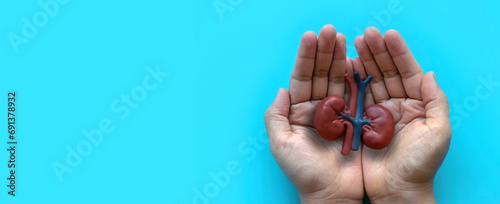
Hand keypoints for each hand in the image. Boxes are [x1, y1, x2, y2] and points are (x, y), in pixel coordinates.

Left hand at [264, 25, 363, 202]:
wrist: (332, 193)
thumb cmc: (304, 173)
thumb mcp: (281, 144)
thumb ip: (276, 116)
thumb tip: (281, 90)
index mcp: (298, 112)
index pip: (302, 78)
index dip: (306, 57)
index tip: (311, 36)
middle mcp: (317, 108)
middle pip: (321, 74)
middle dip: (325, 52)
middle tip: (330, 30)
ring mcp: (338, 112)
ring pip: (338, 79)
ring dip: (340, 58)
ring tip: (344, 38)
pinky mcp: (356, 119)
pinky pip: (355, 94)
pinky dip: (356, 77)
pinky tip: (356, 59)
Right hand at [353, 27, 451, 202]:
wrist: (397, 190)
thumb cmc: (421, 164)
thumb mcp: (438, 131)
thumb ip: (436, 101)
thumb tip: (429, 74)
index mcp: (416, 104)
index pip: (407, 72)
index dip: (398, 53)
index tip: (387, 35)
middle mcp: (396, 104)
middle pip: (386, 72)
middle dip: (376, 52)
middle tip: (365, 34)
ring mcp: (376, 112)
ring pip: (369, 80)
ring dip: (362, 61)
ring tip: (353, 43)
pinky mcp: (360, 121)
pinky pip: (355, 97)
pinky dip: (350, 81)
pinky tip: (345, 66)